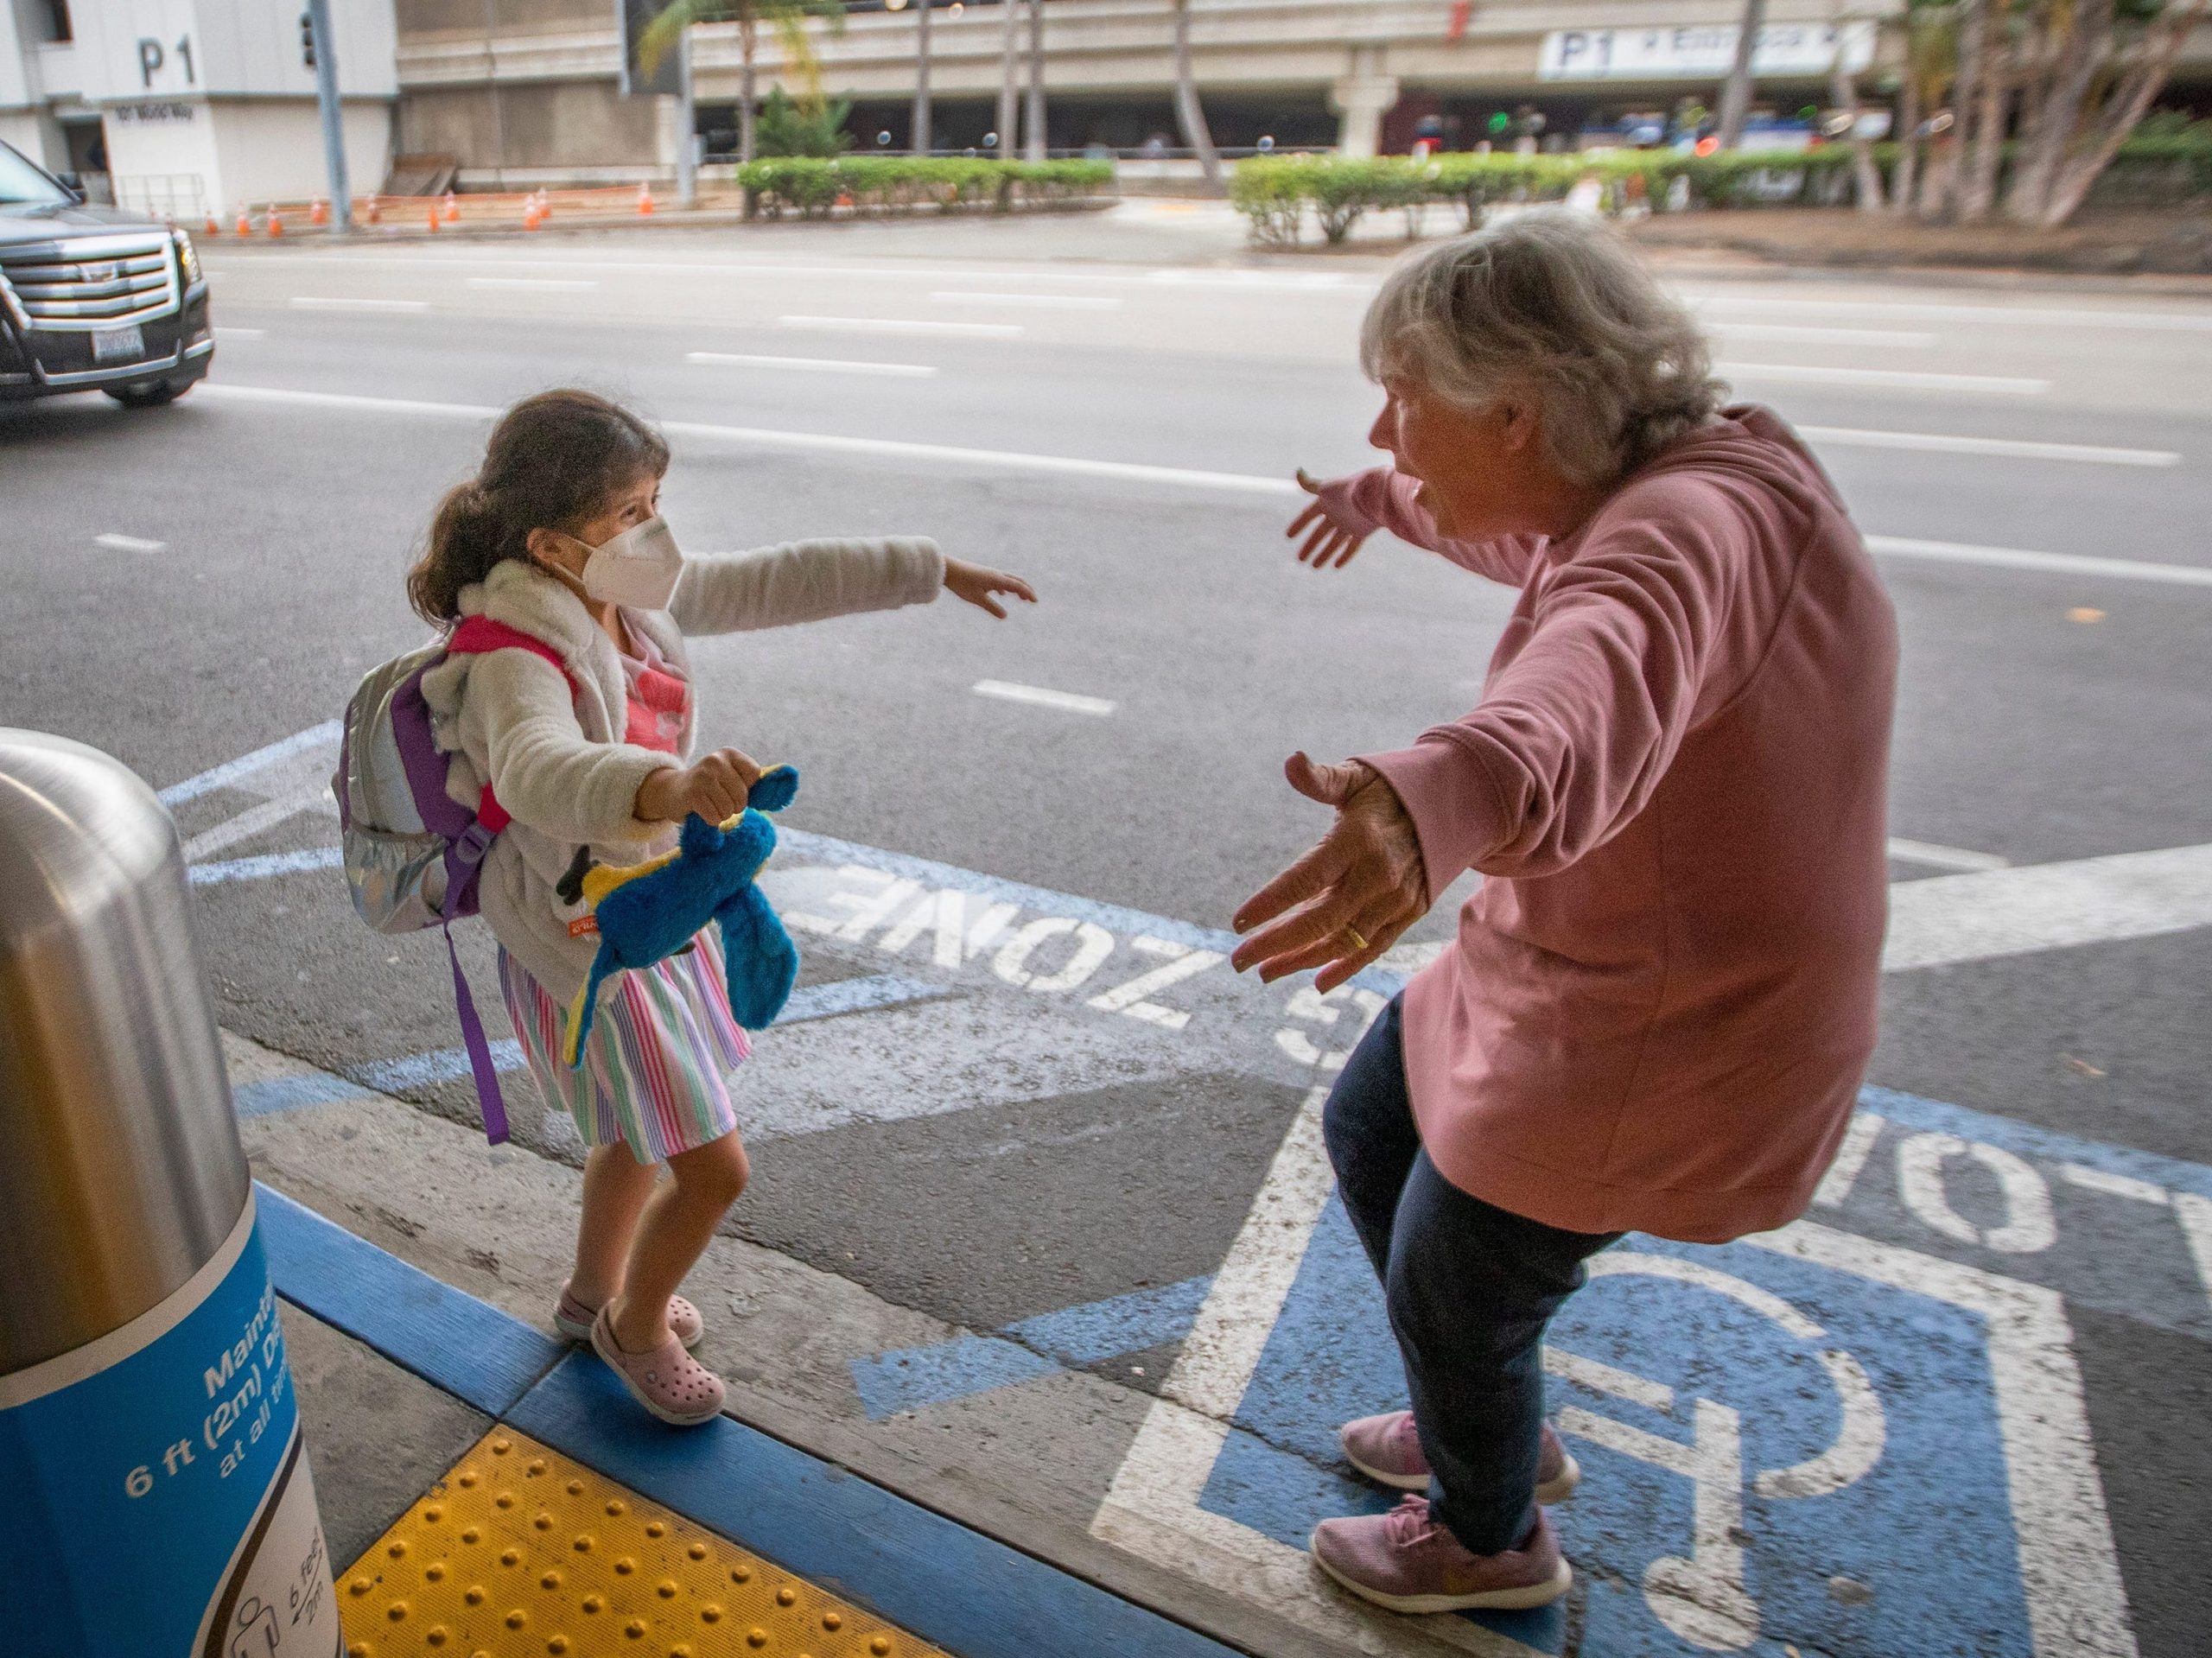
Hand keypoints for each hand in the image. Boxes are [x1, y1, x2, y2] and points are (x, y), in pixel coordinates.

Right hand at [634, 747, 763, 824]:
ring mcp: (703, 776)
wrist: (672, 791)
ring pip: (729, 808)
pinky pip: (715, 817)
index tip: (732, 787)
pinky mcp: (692, 793)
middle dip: (735, 805)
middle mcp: (716, 760)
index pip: (755, 775)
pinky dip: (711, 820)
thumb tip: (784, 787)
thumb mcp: (730, 777)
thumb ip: (752, 782)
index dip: (747, 788)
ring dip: (722, 814)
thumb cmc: (710, 788)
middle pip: (743, 795)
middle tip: (719, 800)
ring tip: (710, 804)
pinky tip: (701, 811)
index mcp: (729, 753)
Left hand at [944, 558, 1037, 619]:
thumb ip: (991, 607)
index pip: (1017, 586)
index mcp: (997, 579)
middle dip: (1026, 590)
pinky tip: (1002, 593)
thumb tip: (1005, 616)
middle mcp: (996, 574)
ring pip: (1008, 580)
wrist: (948, 569)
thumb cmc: (962, 583)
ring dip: (1016, 588)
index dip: (1027, 593)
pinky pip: (999, 580)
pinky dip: (1005, 587)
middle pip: (1016, 580)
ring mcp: (990, 573)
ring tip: (1021, 597)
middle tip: (1033, 599)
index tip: (1035, 601)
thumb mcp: (977, 598)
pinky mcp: (983, 574)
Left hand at [1231, 754, 1429, 992]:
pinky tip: (1317, 982)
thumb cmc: (1388, 789)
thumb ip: (1320, 778)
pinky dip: (1346, 967)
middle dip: (1274, 944)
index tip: (1237, 922)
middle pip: (1319, 920)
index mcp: (1356, 839)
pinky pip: (1373, 948)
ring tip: (1265, 971)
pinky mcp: (1408, 913)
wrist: (1453, 805)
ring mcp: (1395, 898)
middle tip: (1238, 960)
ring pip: (1342, 941)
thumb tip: (1291, 761)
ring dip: (1301, 960)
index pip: (1304, 879)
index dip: (1270, 904)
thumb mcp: (1355, 775)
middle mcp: (1377, 874)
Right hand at [1286, 469, 1374, 570]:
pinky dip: (1345, 556)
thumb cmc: (1348, 488)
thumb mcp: (1326, 487)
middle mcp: (1337, 513)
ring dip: (1324, 554)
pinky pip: (1352, 547)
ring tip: (1314, 566)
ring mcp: (1349, 523)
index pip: (1308, 515)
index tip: (1288, 536)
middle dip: (1310, 545)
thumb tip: (1297, 471)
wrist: (1375, 494)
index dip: (1298, 525)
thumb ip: (1309, 484)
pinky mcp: (1362, 531)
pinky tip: (1336, 566)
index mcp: (1327, 502)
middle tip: (1300, 559)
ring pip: (1334, 542)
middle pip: (1320, 533)